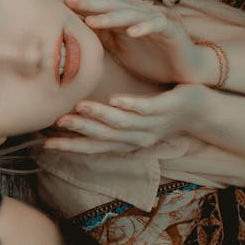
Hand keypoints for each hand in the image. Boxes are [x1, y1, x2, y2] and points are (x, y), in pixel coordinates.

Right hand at [45, 85, 205, 153]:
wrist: (198, 111)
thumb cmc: (158, 114)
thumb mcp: (130, 121)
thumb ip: (106, 121)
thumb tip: (76, 115)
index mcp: (126, 142)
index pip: (94, 147)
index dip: (70, 146)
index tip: (46, 143)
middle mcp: (136, 138)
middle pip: (104, 138)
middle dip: (79, 133)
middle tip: (56, 125)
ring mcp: (151, 124)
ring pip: (122, 124)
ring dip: (99, 117)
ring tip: (80, 107)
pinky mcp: (164, 109)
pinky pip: (145, 108)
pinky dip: (129, 104)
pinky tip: (114, 97)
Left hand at [63, 0, 206, 85]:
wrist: (184, 71)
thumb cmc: (151, 60)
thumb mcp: (120, 50)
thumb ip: (102, 39)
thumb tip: (74, 34)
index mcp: (124, 19)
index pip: (100, 8)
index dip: (81, 5)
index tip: (59, 3)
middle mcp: (139, 15)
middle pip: (112, 5)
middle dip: (91, 3)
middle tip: (69, 0)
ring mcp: (155, 20)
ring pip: (131, 13)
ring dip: (112, 16)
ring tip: (93, 20)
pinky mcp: (172, 30)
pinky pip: (157, 25)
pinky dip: (144, 27)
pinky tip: (132, 32)